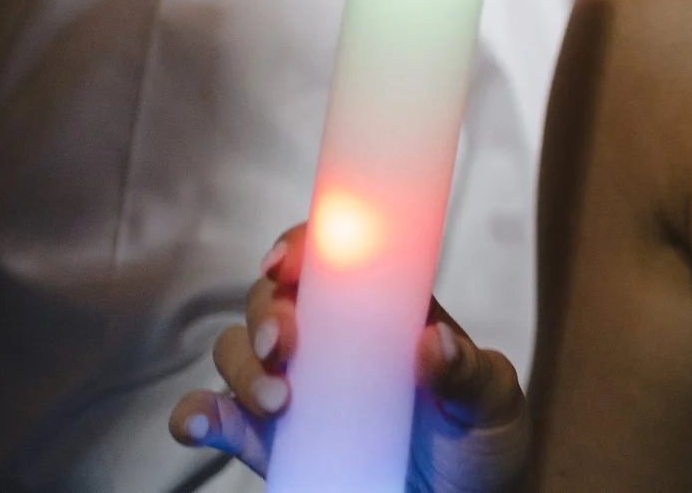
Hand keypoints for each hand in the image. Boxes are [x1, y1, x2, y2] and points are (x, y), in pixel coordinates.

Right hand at [170, 224, 528, 492]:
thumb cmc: (482, 438)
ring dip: (241, 367)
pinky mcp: (272, 443)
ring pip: (237, 353)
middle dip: (264, 312)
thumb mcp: (492, 398)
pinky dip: (199, 415)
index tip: (285, 262)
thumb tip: (432, 342)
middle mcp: (330, 341)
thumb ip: (467, 371)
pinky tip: (204, 421)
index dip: (298, 247)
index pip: (329, 258)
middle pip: (270, 300)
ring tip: (279, 400)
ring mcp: (297, 389)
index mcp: (382, 310)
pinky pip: (219, 419)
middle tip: (284, 342)